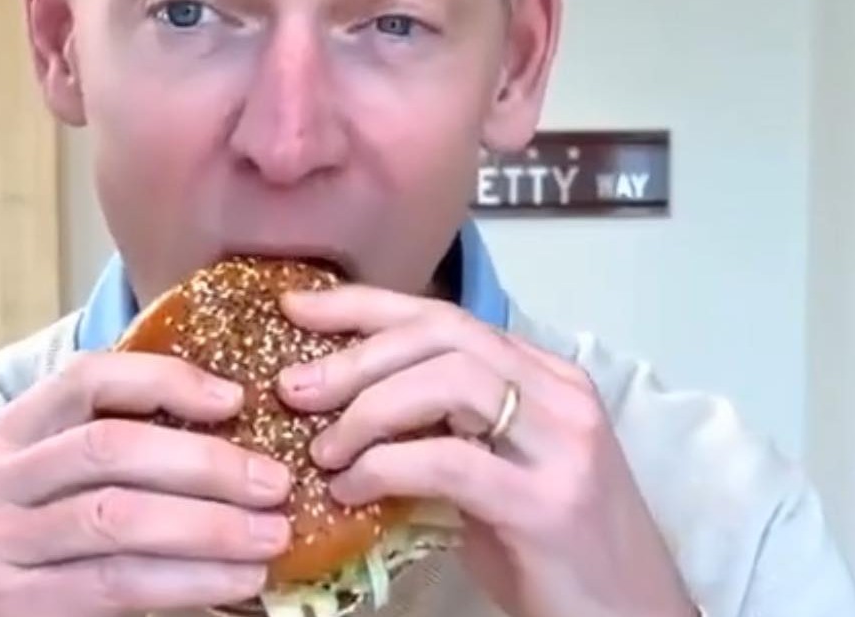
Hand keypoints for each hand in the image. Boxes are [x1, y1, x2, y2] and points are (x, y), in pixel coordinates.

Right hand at [0, 351, 292, 616]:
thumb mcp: (26, 494)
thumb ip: (93, 463)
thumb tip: (221, 440)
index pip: (86, 378)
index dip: (166, 379)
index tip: (233, 397)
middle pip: (112, 447)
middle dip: (206, 462)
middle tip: (274, 481)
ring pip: (120, 519)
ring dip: (210, 527)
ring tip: (271, 537)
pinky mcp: (5, 608)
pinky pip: (115, 585)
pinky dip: (185, 582)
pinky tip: (231, 584)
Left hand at [276, 286, 697, 616]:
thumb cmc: (553, 549)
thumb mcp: (495, 471)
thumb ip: (441, 430)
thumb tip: (340, 409)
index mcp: (545, 374)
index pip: (444, 315)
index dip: (364, 305)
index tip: (299, 307)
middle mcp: (559, 393)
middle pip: (442, 334)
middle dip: (356, 353)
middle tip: (294, 388)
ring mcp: (560, 444)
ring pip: (448, 380)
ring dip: (367, 409)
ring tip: (323, 450)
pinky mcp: (547, 503)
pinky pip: (447, 461)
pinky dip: (384, 467)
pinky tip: (350, 490)